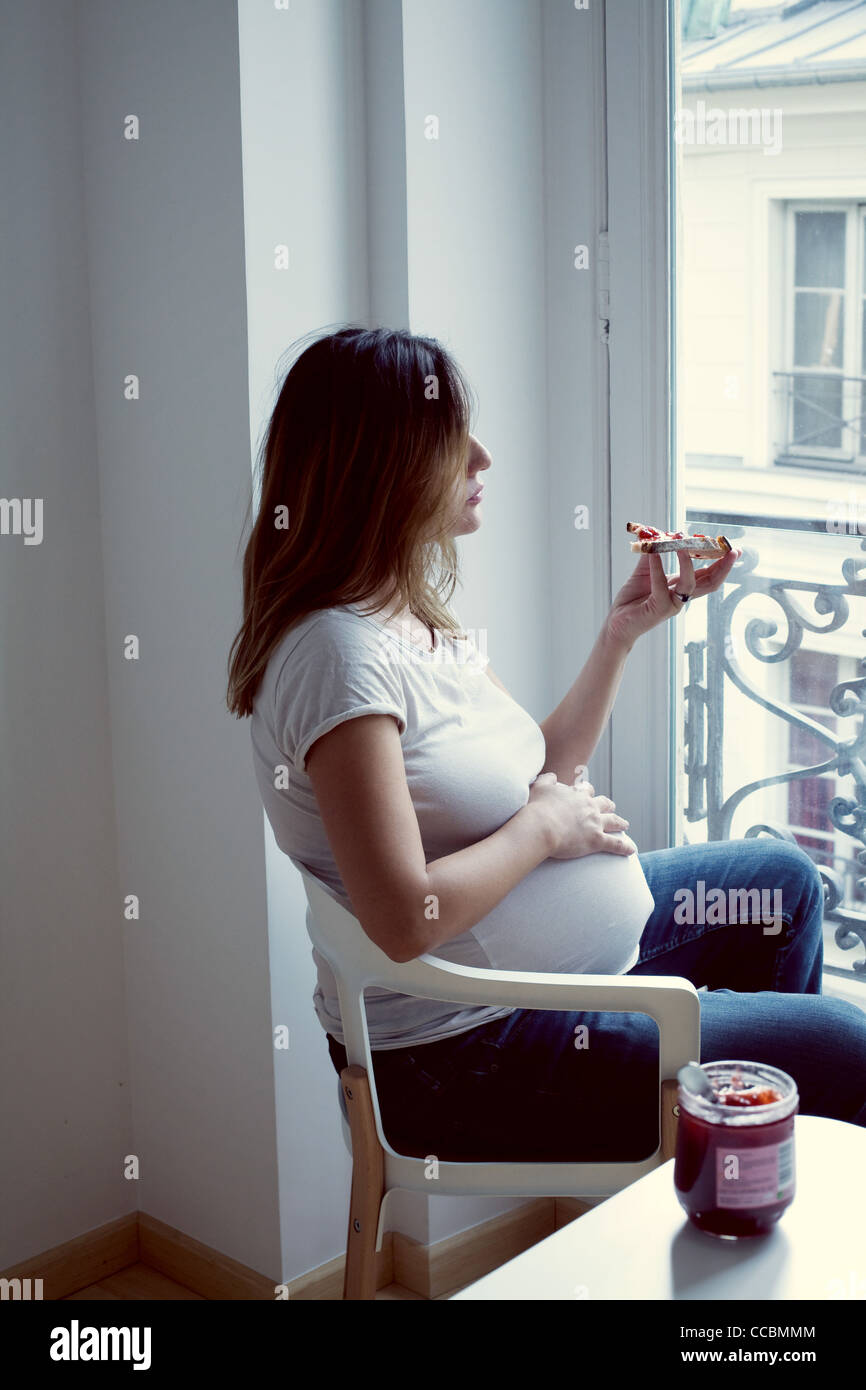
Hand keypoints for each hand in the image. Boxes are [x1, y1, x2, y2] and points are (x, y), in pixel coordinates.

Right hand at [527, 771, 635, 859]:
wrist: (541, 827)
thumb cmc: (537, 808)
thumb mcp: (539, 787)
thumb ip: (547, 779)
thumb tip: (552, 776)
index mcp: (577, 795)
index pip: (587, 790)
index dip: (588, 792)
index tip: (588, 793)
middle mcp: (590, 807)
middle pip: (604, 803)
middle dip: (608, 806)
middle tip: (610, 808)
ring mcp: (595, 823)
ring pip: (614, 821)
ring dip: (620, 823)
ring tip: (625, 825)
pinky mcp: (597, 840)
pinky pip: (615, 844)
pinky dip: (624, 847)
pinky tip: (631, 850)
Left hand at [605, 545, 742, 648]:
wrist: (617, 622)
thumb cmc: (633, 600)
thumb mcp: (644, 572)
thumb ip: (652, 555)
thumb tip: (657, 535)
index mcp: (682, 588)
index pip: (708, 575)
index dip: (722, 563)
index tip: (733, 550)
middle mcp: (681, 597)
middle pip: (710, 582)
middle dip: (723, 567)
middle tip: (732, 551)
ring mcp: (672, 604)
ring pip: (690, 584)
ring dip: (688, 562)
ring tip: (684, 542)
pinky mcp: (659, 608)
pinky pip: (661, 586)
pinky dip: (658, 567)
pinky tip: (655, 553)